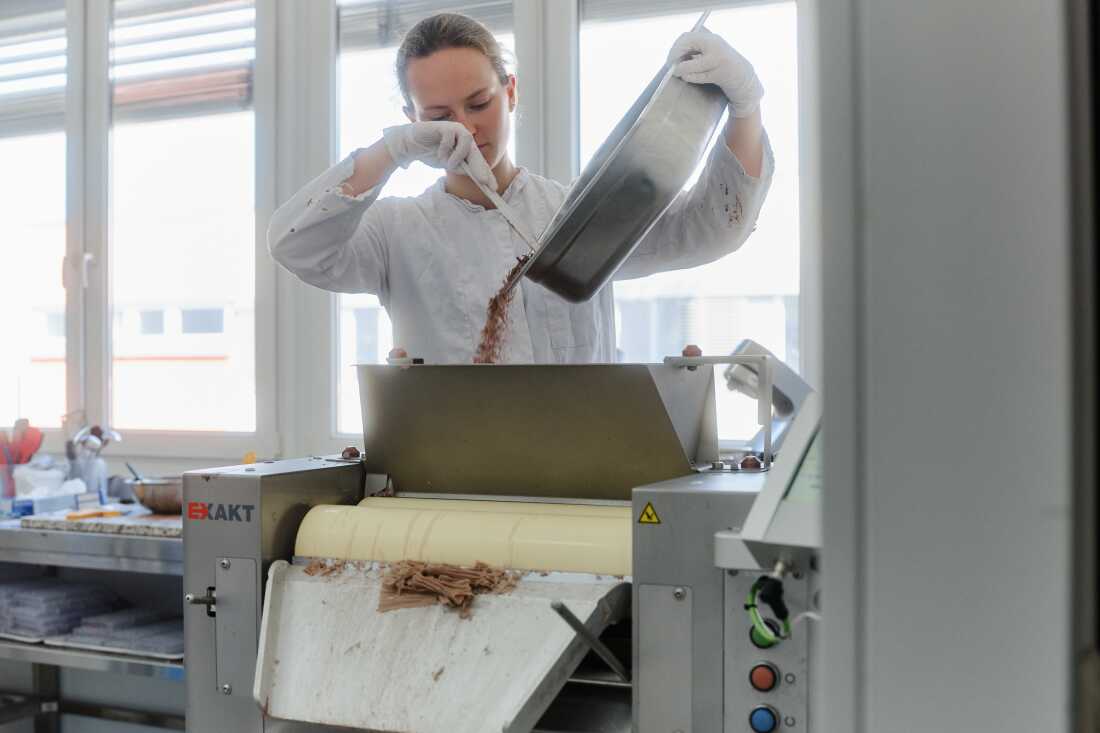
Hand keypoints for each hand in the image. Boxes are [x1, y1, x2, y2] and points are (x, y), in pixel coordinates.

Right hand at [382, 121, 496, 189]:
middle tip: (484, 181)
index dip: (486, 173)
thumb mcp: (448, 164)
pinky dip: (446, 148)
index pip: (478, 161)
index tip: (493, 187)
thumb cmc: (430, 153)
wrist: (410, 145)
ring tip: (449, 164)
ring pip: (467, 141)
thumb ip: (461, 167)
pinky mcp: (445, 126)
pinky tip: (439, 153)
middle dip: (480, 168)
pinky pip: (451, 137)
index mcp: (465, 147)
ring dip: (459, 156)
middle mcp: (463, 137)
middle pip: (476, 153)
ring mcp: (455, 130)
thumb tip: (476, 176)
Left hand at [669, 30, 763, 117]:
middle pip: (689, 45)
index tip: (671, 57)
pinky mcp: (721, 74)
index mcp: (711, 39)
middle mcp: (716, 45)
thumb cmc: (721, 65)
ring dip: (682, 68)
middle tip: (672, 66)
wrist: (742, 76)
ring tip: (677, 72)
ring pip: (695, 63)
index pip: (687, 37)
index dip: (676, 47)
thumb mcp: (709, 52)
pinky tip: (686, 77)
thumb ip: (694, 51)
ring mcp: (719, 60)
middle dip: (676, 56)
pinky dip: (691, 76)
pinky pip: (701, 75)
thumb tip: (674, 56)